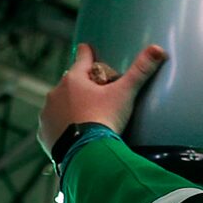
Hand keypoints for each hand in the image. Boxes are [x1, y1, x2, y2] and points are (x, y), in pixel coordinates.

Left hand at [38, 43, 166, 152]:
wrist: (86, 154)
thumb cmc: (104, 120)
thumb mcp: (124, 94)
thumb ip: (141, 71)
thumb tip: (158, 49)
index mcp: (73, 79)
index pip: (82, 57)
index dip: (87, 52)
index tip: (87, 48)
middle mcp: (55, 93)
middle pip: (70, 83)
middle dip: (80, 86)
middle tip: (95, 95)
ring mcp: (47, 114)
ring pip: (59, 104)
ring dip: (69, 107)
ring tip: (84, 118)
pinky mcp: (44, 134)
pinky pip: (52, 126)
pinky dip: (61, 128)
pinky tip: (72, 134)